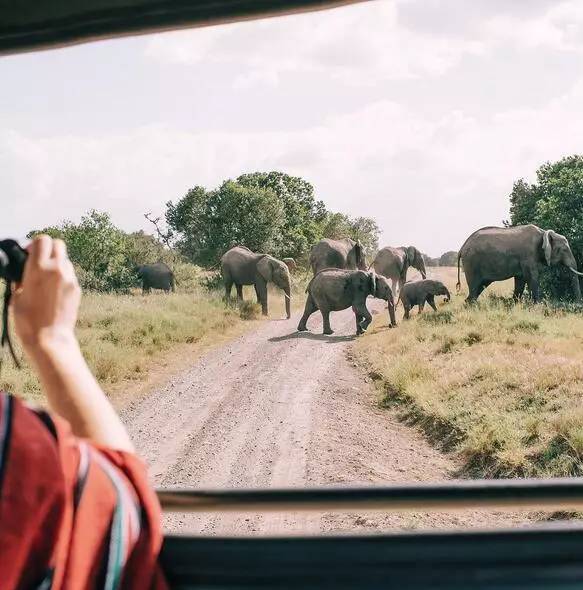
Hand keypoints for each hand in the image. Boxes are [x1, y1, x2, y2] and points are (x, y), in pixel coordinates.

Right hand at [12, 235, 80, 353]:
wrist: (50, 337)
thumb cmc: (28, 319)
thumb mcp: (16, 295)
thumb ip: (22, 277)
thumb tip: (24, 271)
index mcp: (38, 268)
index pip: (42, 239)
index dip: (35, 244)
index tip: (29, 253)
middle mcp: (57, 269)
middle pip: (58, 244)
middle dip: (49, 248)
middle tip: (39, 261)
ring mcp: (70, 278)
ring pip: (65, 260)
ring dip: (57, 263)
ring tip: (46, 278)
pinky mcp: (77, 288)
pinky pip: (70, 275)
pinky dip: (62, 277)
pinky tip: (53, 290)